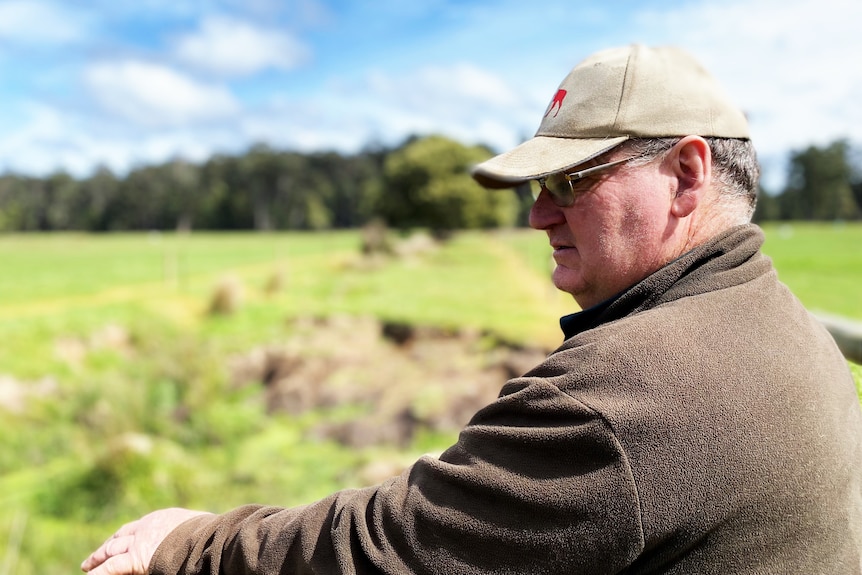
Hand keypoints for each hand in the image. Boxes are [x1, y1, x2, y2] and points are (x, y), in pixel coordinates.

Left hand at [81, 507, 211, 573]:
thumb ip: (193, 533)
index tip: (119, 540)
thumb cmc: (211, 534)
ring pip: (112, 550)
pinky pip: (112, 568)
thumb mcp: (202, 529)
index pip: (139, 527)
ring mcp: (140, 542)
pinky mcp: (135, 558)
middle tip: (95, 556)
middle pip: (121, 536)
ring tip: (87, 566)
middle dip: (107, 546)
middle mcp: (147, 527)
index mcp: (164, 519)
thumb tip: (206, 535)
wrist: (205, 538)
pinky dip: (99, 572)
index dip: (127, 535)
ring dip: (98, 558)